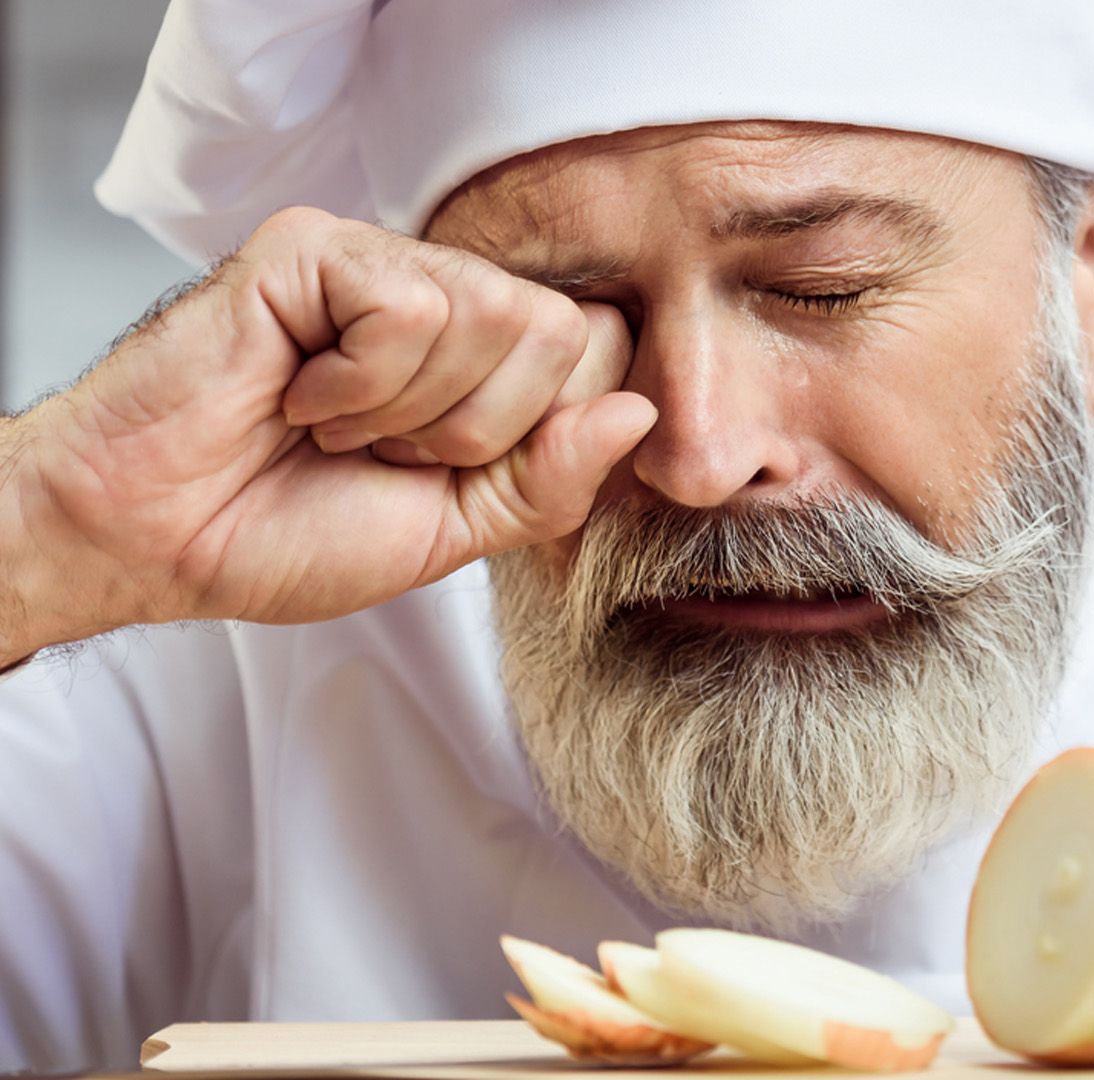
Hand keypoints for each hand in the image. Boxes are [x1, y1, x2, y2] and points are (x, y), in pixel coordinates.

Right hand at [2, 206, 652, 655]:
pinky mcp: (315, 247)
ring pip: (492, 314)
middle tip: (383, 451)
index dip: (542, 430)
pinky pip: (409, 308)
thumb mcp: (455, 531)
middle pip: (559, 331)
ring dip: (409, 411)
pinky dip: (357, 385)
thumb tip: (639, 414)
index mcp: (482, 356)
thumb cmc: (286, 530)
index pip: (597, 350)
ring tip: (333, 426)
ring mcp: (379, 261)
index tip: (450, 473)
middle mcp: (441, 293)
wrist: (158, 542)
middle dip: (478, 429)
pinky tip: (297, 395)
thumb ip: (551, 480)